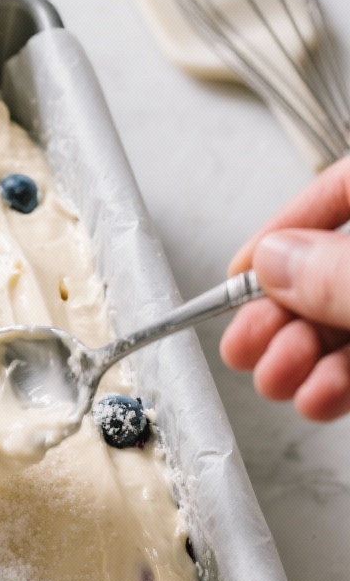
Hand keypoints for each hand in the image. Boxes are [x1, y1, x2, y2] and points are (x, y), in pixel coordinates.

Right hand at [221, 155, 349, 420]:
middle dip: (281, 308)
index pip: (340, 184)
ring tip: (277, 376)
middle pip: (333, 261)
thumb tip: (275, 264)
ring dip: (302, 354)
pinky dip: (339, 381)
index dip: (284, 228)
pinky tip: (317, 397)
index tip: (241, 271)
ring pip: (347, 317)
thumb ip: (337, 272)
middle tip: (246, 340)